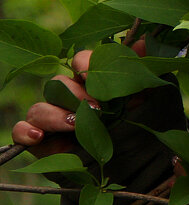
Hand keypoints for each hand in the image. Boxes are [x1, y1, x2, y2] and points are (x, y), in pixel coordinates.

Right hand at [11, 40, 145, 155]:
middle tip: (96, 108)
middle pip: (58, 83)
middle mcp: (72, 97)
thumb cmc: (145, 125)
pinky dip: (25, 131)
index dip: (83, 63)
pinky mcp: (43, 143)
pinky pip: (21, 130)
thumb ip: (144, 69)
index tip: (89, 73)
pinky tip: (39, 137)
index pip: (80, 61)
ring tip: (75, 124)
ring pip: (39, 107)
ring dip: (55, 115)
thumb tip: (142, 42)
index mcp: (95, 81)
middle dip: (74, 94)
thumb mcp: (151, 95)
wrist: (138, 162)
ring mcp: (55, 119)